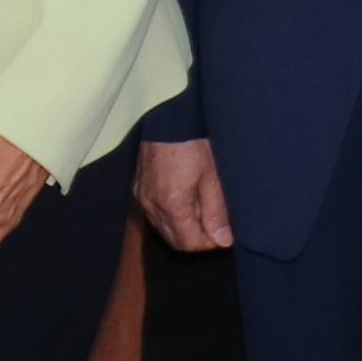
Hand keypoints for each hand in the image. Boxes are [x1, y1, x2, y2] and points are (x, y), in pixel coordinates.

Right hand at [136, 137, 231, 252]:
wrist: (171, 117)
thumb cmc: (194, 143)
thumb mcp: (212, 177)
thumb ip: (216, 212)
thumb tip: (223, 240)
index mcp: (171, 204)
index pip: (189, 243)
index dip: (209, 243)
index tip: (224, 233)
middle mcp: (151, 204)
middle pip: (174, 239)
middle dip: (196, 237)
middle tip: (216, 224)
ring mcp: (141, 195)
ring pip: (162, 228)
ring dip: (183, 227)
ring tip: (201, 208)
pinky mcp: (137, 187)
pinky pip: (154, 213)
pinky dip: (169, 215)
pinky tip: (185, 199)